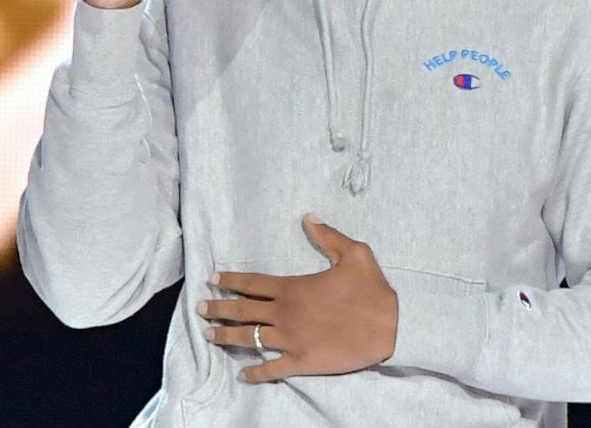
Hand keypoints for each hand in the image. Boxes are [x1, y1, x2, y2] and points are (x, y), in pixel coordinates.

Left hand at [199, 214, 397, 382]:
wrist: (391, 326)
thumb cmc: (372, 289)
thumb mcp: (354, 253)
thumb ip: (327, 236)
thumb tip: (308, 217)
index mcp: (292, 287)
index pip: (251, 282)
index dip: (229, 280)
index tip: (212, 279)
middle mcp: (285, 314)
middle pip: (242, 311)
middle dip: (218, 308)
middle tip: (200, 308)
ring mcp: (291, 340)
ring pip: (249, 339)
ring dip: (226, 337)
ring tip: (209, 335)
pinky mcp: (302, 362)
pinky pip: (271, 369)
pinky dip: (254, 372)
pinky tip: (242, 373)